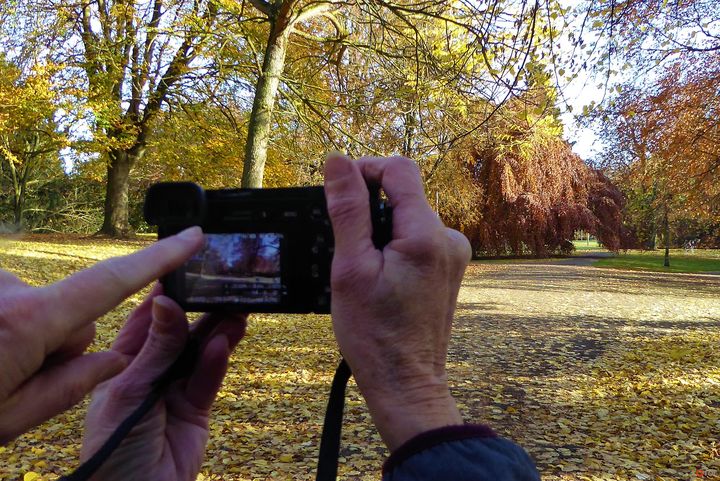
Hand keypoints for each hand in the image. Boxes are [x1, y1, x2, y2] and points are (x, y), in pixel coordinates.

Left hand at [0, 227, 204, 444]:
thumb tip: (113, 358)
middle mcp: (6, 289)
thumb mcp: (12, 419)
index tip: (191, 237)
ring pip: (34, 308)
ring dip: (21, 337)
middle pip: (69, 311)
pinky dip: (1, 324)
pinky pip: (6, 299)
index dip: (158, 259)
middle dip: (58, 343)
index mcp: (27, 324)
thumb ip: (74, 384)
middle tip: (13, 382)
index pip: (111, 282)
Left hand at [80, 288, 246, 480]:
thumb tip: (167, 303)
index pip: (146, 319)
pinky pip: (209, 377)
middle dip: (200, 311)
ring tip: (237, 308)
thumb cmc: (113, 447)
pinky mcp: (197, 407)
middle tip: (223, 286)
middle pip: (180, 333)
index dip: (166, 295)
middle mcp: (150, 370)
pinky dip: (217, 360)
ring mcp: (175, 388)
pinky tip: (226, 341)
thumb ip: (156, 349)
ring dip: (217, 331)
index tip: (186, 268)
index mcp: (122, 361)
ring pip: (200, 352)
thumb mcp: (130, 390)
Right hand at [324, 154, 470, 450]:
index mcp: (426, 234)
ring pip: (408, 217)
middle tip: (345, 247)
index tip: (339, 192)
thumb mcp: (350, 269)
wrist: (407, 384)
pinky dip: (394, 246)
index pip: (399, 169)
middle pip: (404, 194)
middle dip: (370, 208)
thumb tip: (339, 162)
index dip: (365, 171)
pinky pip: (417, 238)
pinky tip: (380, 279)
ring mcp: (453, 255)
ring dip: (381, 230)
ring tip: (363, 270)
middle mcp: (448, 239)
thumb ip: (348, 210)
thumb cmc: (375, 335)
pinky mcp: (449, 268)